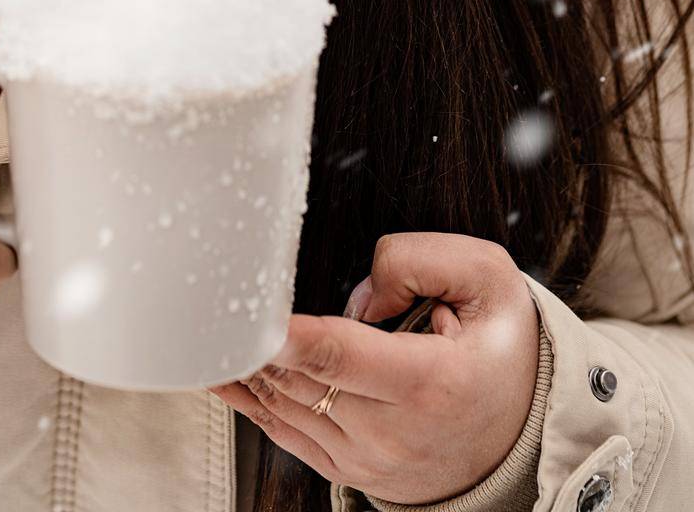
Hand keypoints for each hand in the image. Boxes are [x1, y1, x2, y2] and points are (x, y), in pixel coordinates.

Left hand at [208, 232, 539, 504]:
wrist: (521, 430)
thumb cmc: (501, 349)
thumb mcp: (488, 279)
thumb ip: (421, 259)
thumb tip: (361, 290)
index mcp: (431, 382)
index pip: (341, 357)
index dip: (291, 337)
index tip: (254, 320)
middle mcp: (395, 431)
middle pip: (301, 381)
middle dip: (256, 343)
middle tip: (216, 302)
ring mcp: (370, 460)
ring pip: (285, 409)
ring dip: (247, 370)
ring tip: (210, 331)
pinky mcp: (352, 471)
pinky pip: (287, 436)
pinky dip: (252, 402)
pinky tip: (226, 374)